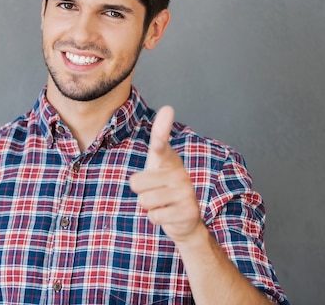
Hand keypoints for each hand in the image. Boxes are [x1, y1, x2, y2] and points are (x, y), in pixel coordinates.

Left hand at [129, 106, 202, 242]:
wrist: (186, 217)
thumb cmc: (165, 184)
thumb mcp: (159, 161)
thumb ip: (159, 138)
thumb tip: (168, 107)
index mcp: (170, 160)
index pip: (161, 144)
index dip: (160, 132)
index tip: (167, 110)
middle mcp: (180, 174)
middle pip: (136, 183)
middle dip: (140, 192)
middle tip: (155, 191)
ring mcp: (186, 193)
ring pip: (144, 201)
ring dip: (149, 206)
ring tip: (162, 203)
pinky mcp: (188, 212)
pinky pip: (154, 216)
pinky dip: (157, 218)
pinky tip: (168, 214)